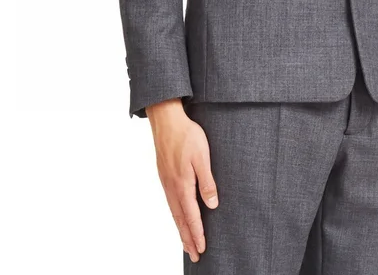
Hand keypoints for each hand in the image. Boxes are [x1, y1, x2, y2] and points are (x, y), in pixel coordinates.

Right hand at [146, 99, 218, 262]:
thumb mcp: (202, 157)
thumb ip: (207, 182)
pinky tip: (178, 218)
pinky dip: (175, 216)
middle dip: (188, 239)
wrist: (167, 121)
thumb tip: (212, 205)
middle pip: (181, 220)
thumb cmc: (187, 136)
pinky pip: (170, 203)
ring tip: (186, 244)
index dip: (198, 234)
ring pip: (174, 213)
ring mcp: (167, 183)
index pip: (192, 216)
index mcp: (183, 185)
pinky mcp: (165, 177)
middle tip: (194, 256)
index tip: (202, 249)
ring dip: (181, 230)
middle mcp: (172, 188)